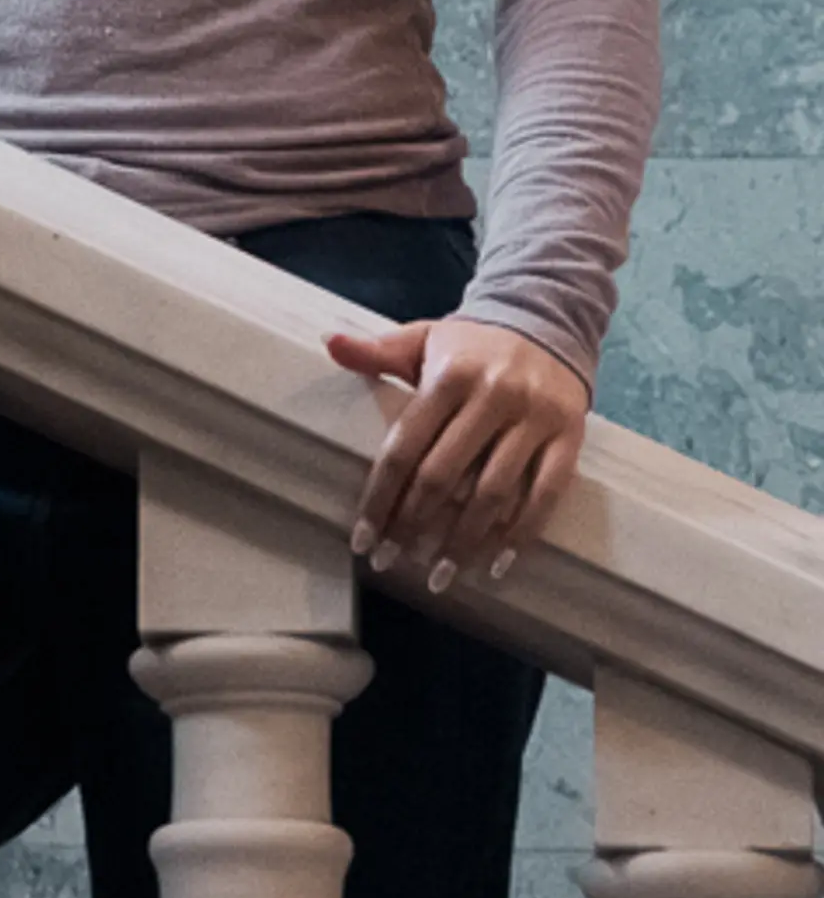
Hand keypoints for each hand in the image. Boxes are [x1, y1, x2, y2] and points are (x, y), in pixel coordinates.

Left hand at [327, 315, 588, 592]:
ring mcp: (533, 419)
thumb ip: (378, 350)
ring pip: (494, 493)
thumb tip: (329, 344)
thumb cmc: (471, 344)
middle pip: (445, 476)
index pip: (405, 447)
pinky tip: (497, 564)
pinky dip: (522, 533)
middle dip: (414, 525)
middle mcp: (492, 396)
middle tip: (394, 562)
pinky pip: (545, 494)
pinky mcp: (569, 437)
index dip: (381, 497)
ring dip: (464, 541)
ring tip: (441, 575)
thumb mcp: (423, 339)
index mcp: (449, 376)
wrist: (545, 322)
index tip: (364, 539)